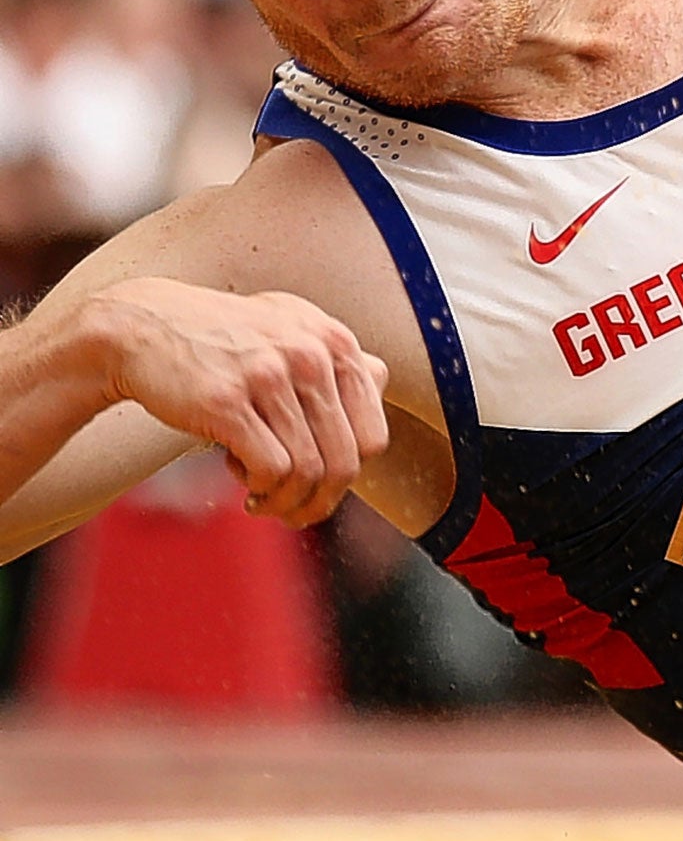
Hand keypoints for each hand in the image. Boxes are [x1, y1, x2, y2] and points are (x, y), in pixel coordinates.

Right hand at [85, 278, 389, 526]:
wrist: (141, 327)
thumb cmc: (223, 340)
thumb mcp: (290, 327)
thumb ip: (337, 356)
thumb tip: (381, 382)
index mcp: (336, 343)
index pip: (373, 437)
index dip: (349, 476)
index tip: (321, 488)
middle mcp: (311, 355)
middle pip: (344, 462)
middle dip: (320, 502)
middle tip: (293, 513)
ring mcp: (269, 376)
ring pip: (307, 472)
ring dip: (284, 501)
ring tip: (259, 499)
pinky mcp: (226, 402)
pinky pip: (270, 469)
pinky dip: (258, 487)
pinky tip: (236, 475)